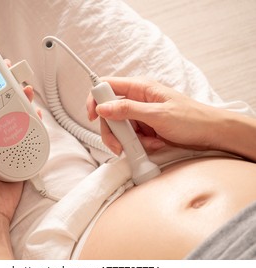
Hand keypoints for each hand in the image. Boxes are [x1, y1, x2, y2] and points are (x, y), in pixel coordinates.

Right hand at [87, 76, 223, 154]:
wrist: (210, 133)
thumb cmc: (191, 118)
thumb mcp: (158, 114)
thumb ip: (128, 110)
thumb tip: (103, 107)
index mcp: (140, 88)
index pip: (108, 86)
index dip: (96, 99)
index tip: (92, 116)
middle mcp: (137, 99)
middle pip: (110, 112)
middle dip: (112, 131)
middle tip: (118, 145)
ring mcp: (140, 114)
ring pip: (119, 127)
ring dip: (128, 140)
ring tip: (146, 144)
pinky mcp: (145, 127)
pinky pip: (131, 137)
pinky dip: (139, 144)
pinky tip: (153, 144)